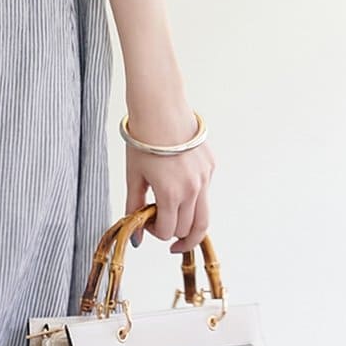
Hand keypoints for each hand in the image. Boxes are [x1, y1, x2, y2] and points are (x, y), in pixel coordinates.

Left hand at [124, 101, 214, 253]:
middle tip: (160, 228)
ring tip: (179, 230)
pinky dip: (193, 199)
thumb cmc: (143, 140)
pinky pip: (205, 193)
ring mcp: (205, 178)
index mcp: (171, 193)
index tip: (146, 223)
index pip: (167, 231)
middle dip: (172, 234)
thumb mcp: (134, 177)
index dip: (154, 233)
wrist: (160, 108)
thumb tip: (138, 237)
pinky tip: (179, 188)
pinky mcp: (210, 167)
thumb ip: (135, 208)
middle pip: (189, 230)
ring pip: (204, 217)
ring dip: (190, 227)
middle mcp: (193, 189)